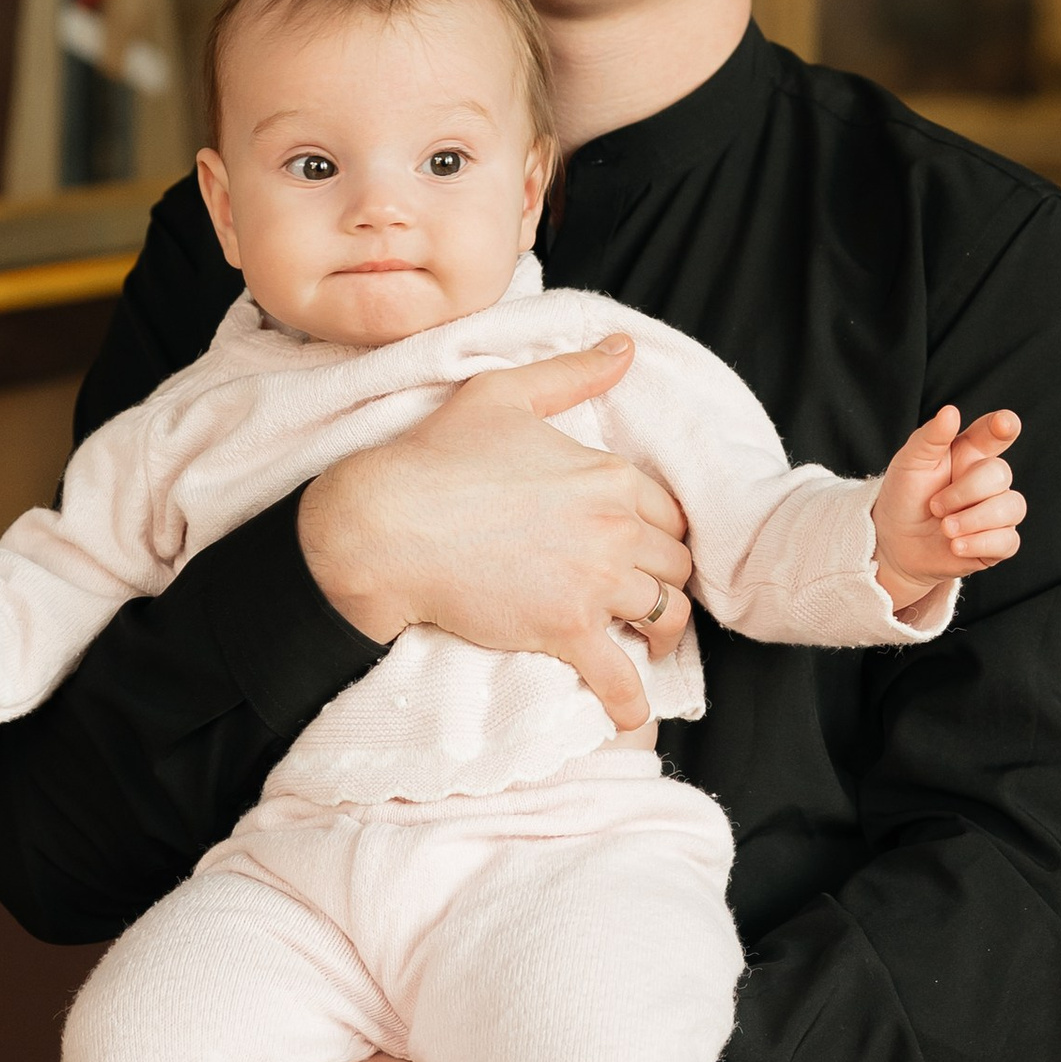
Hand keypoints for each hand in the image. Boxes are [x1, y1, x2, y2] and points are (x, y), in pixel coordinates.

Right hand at [298, 338, 690, 732]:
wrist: (386, 524)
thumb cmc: (438, 456)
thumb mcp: (505, 395)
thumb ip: (572, 373)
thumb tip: (625, 347)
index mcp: (609, 475)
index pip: (668, 514)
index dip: (659, 533)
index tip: (646, 549)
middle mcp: (614, 528)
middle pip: (674, 566)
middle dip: (665, 581)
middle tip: (646, 597)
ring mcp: (593, 583)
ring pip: (663, 616)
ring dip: (661, 634)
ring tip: (648, 645)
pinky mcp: (565, 631)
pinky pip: (618, 677)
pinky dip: (631, 701)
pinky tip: (631, 714)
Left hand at [870, 406, 1023, 606]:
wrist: (894, 543)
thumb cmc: (904, 497)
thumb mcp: (909, 463)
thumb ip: (930, 437)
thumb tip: (951, 412)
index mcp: (970, 452)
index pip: (996, 432)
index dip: (1004, 425)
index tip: (1003, 423)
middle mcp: (988, 480)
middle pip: (1000, 474)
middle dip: (965, 492)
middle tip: (935, 506)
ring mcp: (997, 511)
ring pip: (1011, 507)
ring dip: (973, 520)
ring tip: (945, 529)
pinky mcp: (998, 542)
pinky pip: (1008, 540)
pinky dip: (980, 543)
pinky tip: (955, 546)